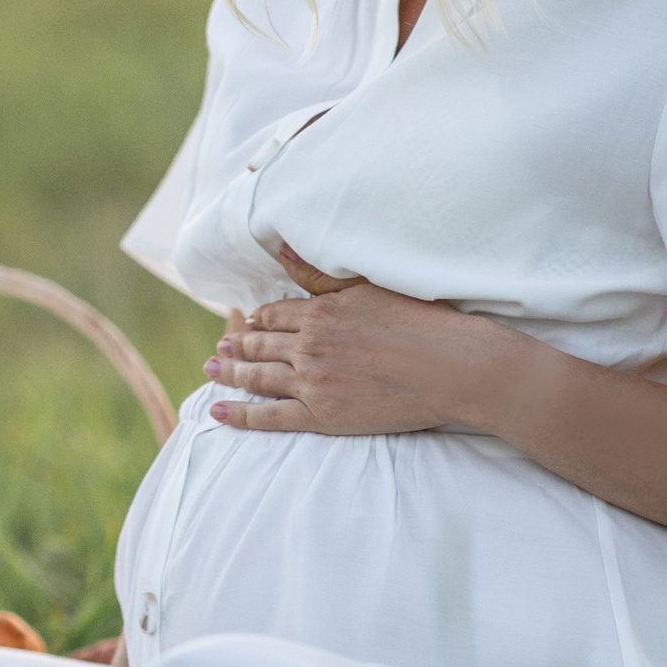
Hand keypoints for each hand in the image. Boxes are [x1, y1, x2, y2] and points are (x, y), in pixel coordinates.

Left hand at [202, 245, 517, 434]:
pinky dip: (239, 414)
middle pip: (259, 345)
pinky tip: (217, 410)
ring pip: (257, 378)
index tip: (248, 324)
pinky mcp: (321, 415)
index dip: (259, 321)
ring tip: (212, 369)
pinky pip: (268, 416)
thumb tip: (281, 250)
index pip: (275, 315)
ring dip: (230, 373)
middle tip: (221, 347)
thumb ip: (321, 277)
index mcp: (321, 312)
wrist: (453, 368)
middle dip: (237, 345)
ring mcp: (312, 382)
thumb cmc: (422, 324)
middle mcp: (309, 345)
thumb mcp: (368, 289)